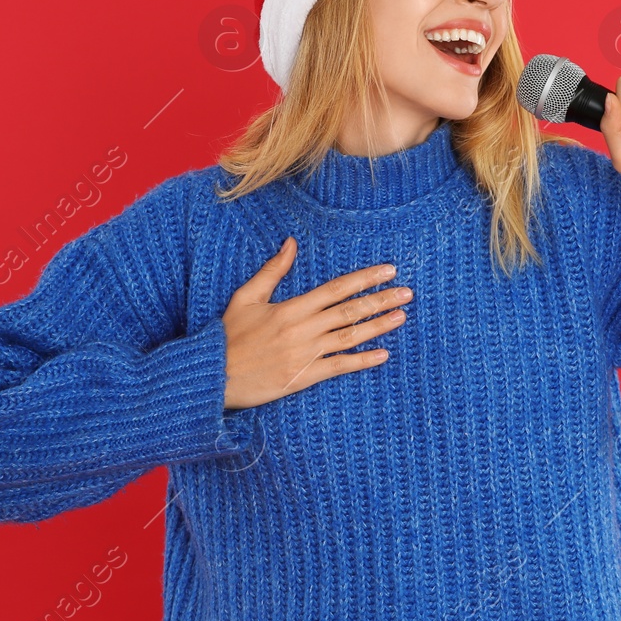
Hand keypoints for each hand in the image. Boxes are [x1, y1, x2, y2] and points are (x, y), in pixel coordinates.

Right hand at [220, 237, 412, 409]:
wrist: (214, 375)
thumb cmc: (229, 335)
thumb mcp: (246, 297)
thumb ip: (273, 271)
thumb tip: (291, 243)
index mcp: (291, 308)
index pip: (336, 289)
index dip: (364, 279)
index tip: (388, 271)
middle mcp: (302, 329)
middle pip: (349, 311)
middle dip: (380, 300)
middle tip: (407, 292)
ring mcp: (305, 354)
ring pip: (349, 337)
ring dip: (378, 326)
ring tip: (401, 316)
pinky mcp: (303, 377)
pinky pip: (339, 367)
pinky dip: (362, 361)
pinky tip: (382, 355)